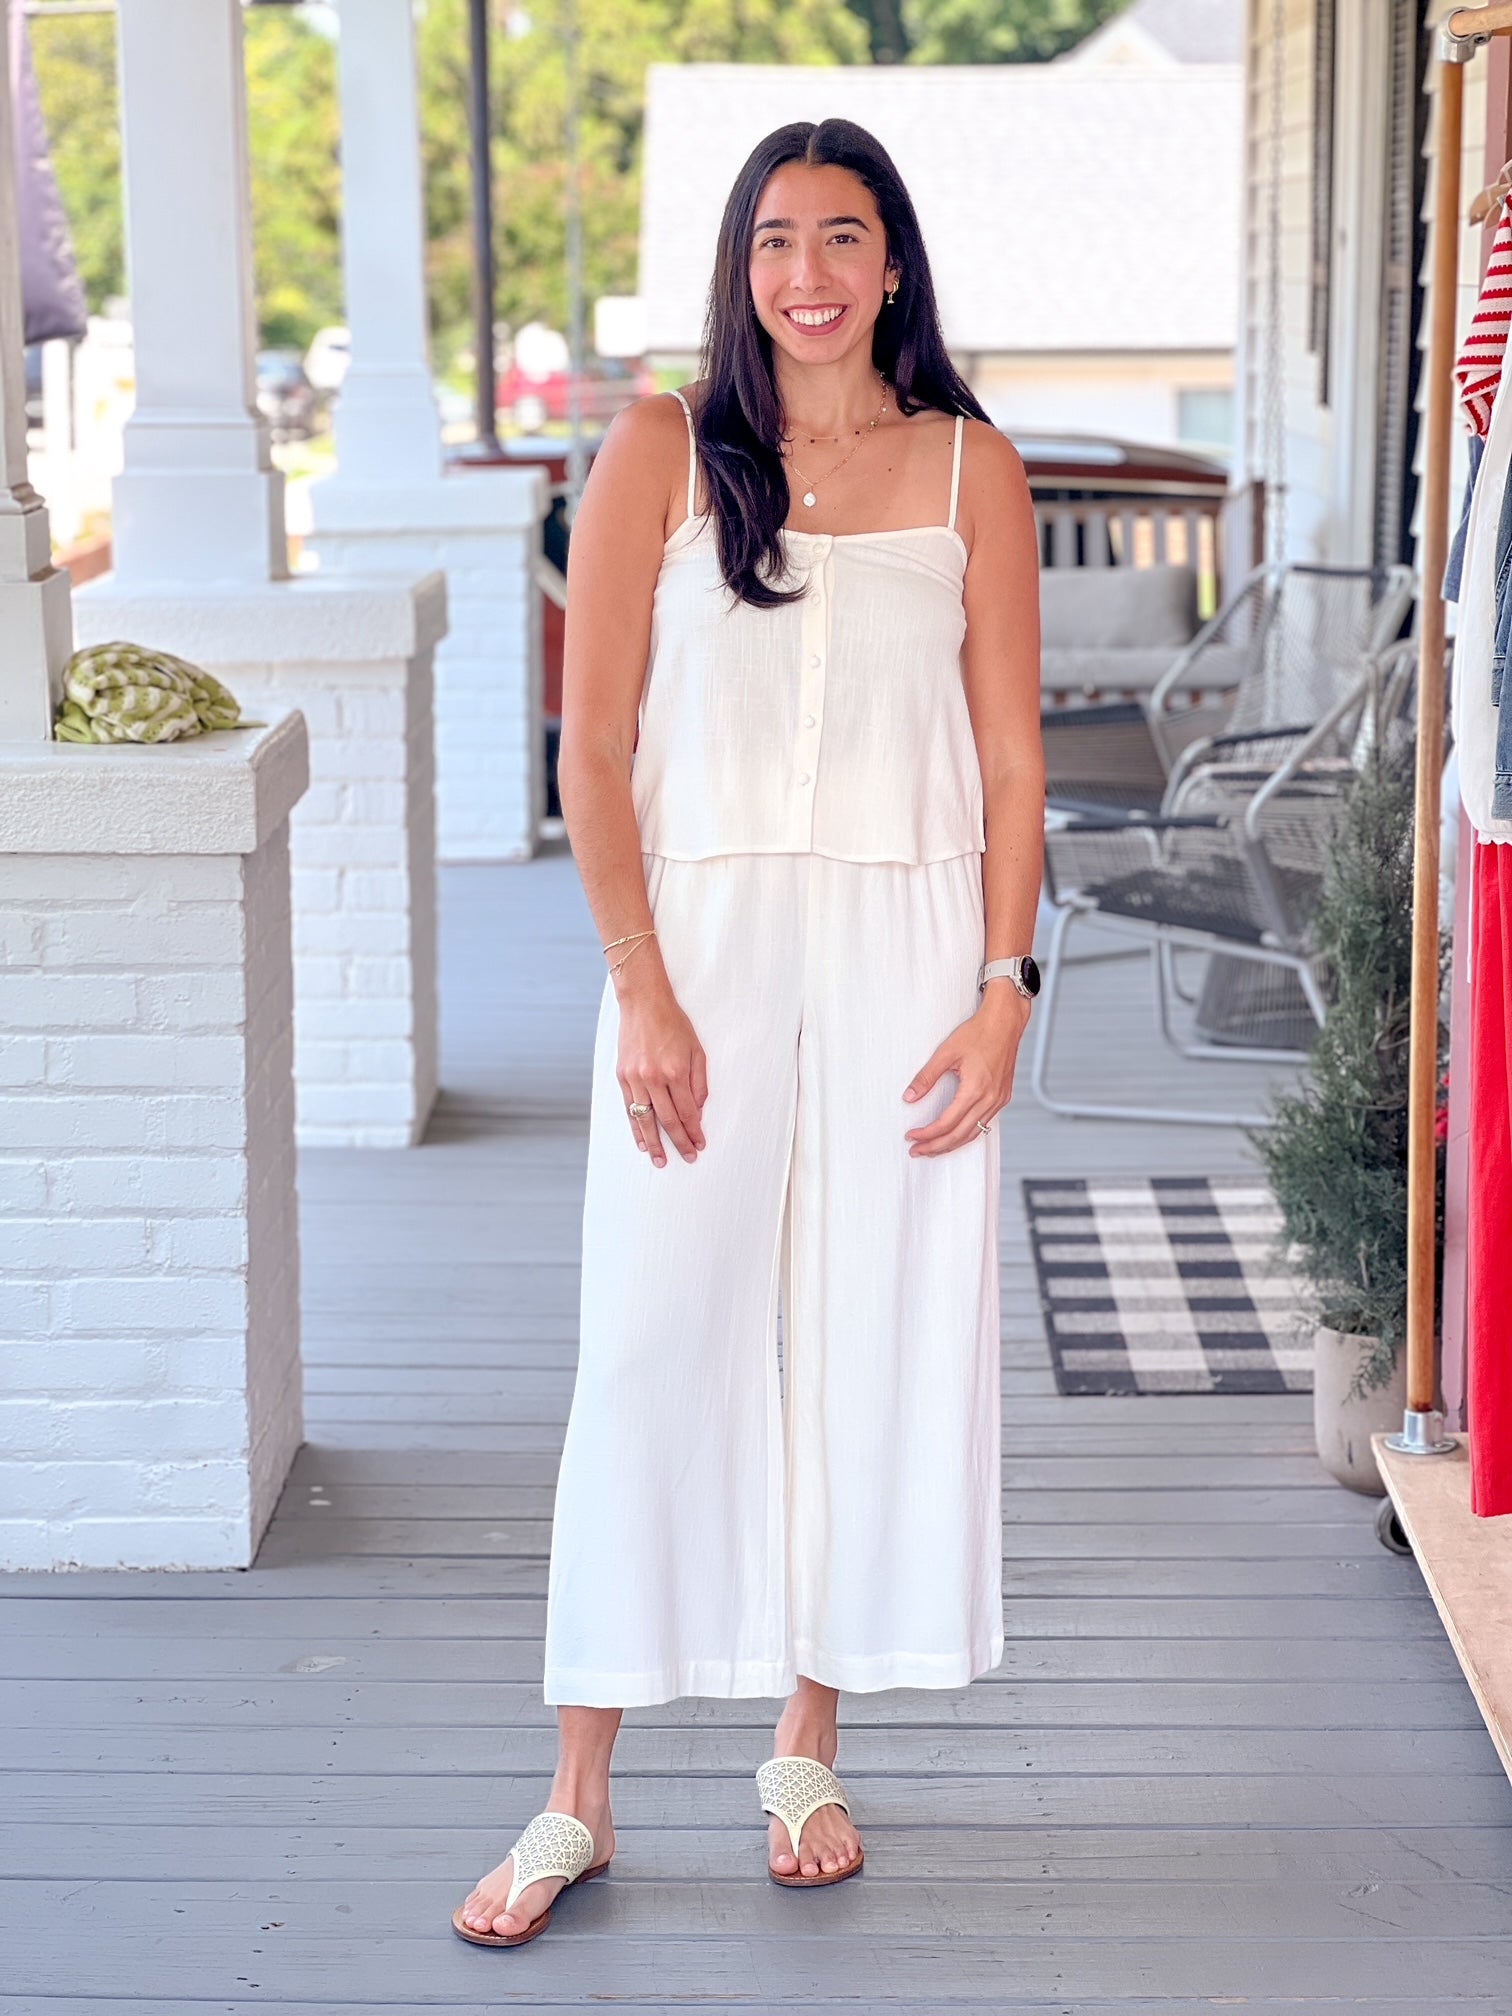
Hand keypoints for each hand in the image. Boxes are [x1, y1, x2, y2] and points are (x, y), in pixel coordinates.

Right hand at [616, 973, 707, 1167]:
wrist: (643, 1004)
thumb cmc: (673, 1024)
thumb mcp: (696, 1050)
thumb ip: (699, 1083)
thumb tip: (697, 1111)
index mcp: (675, 1072)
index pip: (687, 1112)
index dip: (694, 1131)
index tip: (700, 1144)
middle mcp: (653, 1078)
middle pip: (668, 1120)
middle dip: (679, 1142)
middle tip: (687, 1158)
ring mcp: (635, 1079)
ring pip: (645, 1120)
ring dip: (654, 1143)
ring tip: (660, 1161)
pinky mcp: (622, 1076)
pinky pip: (629, 1109)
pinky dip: (635, 1128)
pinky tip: (641, 1142)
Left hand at [901, 988, 1030, 1156]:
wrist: (1005, 1022)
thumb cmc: (979, 1033)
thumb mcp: (946, 1053)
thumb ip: (926, 1077)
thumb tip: (910, 1097)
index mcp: (975, 1089)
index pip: (947, 1123)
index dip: (927, 1134)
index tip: (911, 1136)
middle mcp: (990, 1099)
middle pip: (960, 1135)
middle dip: (936, 1146)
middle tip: (917, 1151)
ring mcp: (999, 1100)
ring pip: (974, 1133)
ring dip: (952, 1144)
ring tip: (932, 1149)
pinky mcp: (1002, 1097)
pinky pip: (984, 1124)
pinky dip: (967, 1134)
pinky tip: (955, 1135)